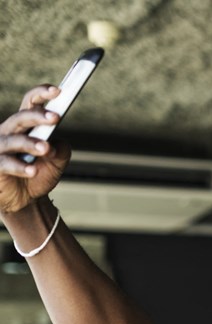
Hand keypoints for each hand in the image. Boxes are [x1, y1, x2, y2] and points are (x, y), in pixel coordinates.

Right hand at [0, 85, 70, 213]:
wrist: (26, 199)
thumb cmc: (39, 174)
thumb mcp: (57, 162)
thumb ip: (61, 150)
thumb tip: (57, 144)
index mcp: (25, 126)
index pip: (30, 103)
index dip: (42, 94)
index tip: (58, 91)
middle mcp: (10, 132)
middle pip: (21, 118)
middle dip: (37, 116)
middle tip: (55, 118)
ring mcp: (0, 148)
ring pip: (13, 140)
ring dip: (31, 143)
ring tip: (46, 149)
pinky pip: (5, 163)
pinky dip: (20, 167)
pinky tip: (32, 171)